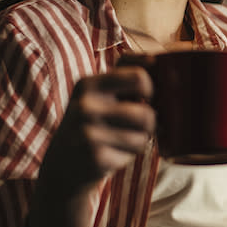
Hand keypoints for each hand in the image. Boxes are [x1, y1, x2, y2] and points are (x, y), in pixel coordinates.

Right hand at [27, 66, 154, 226]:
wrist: (62, 165)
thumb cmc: (94, 122)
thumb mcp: (100, 93)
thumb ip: (126, 74)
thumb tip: (164, 61)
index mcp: (88, 84)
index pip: (140, 76)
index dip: (153, 88)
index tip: (148, 96)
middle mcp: (85, 106)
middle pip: (146, 112)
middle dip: (151, 119)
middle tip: (141, 122)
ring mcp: (88, 133)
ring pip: (144, 133)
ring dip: (143, 137)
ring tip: (126, 137)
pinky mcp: (96, 157)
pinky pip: (136, 150)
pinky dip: (133, 152)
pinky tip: (115, 152)